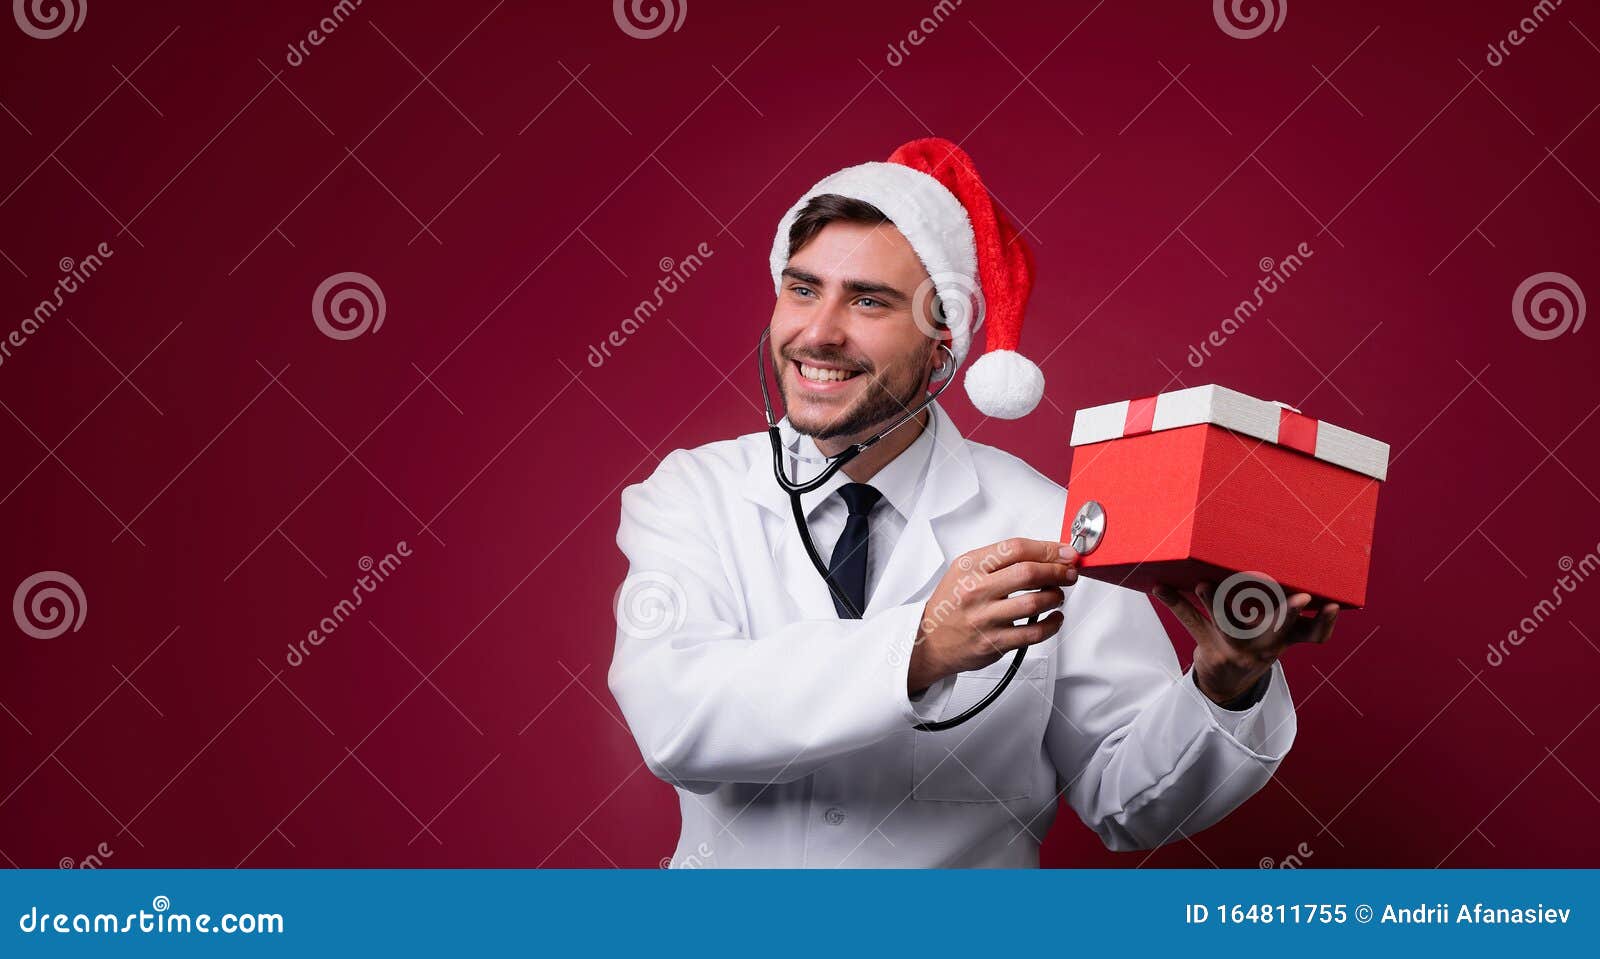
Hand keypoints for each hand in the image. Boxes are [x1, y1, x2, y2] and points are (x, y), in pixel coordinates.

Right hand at [908, 538, 1076, 692]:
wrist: (930, 640)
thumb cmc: (951, 604)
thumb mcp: (964, 571)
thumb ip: (998, 561)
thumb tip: (1043, 554)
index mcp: (969, 567)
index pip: (1015, 549)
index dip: (1047, 548)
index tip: (1063, 552)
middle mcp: (975, 590)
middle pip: (1028, 573)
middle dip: (1057, 571)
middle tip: (1068, 573)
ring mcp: (985, 618)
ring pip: (1035, 603)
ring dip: (1055, 596)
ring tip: (1057, 595)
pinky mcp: (994, 643)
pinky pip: (1034, 632)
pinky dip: (1052, 624)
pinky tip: (1053, 618)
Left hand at [1152, 580, 1337, 705]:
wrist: (1225, 684)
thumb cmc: (1256, 644)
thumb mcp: (1277, 636)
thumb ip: (1287, 614)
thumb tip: (1301, 568)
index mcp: (1284, 640)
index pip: (1312, 634)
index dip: (1324, 622)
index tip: (1332, 605)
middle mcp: (1263, 646)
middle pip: (1277, 630)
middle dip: (1288, 612)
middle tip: (1301, 597)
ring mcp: (1236, 648)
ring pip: (1229, 624)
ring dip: (1216, 602)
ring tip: (1204, 585)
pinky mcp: (1210, 648)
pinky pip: (1191, 622)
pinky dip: (1175, 603)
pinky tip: (1159, 588)